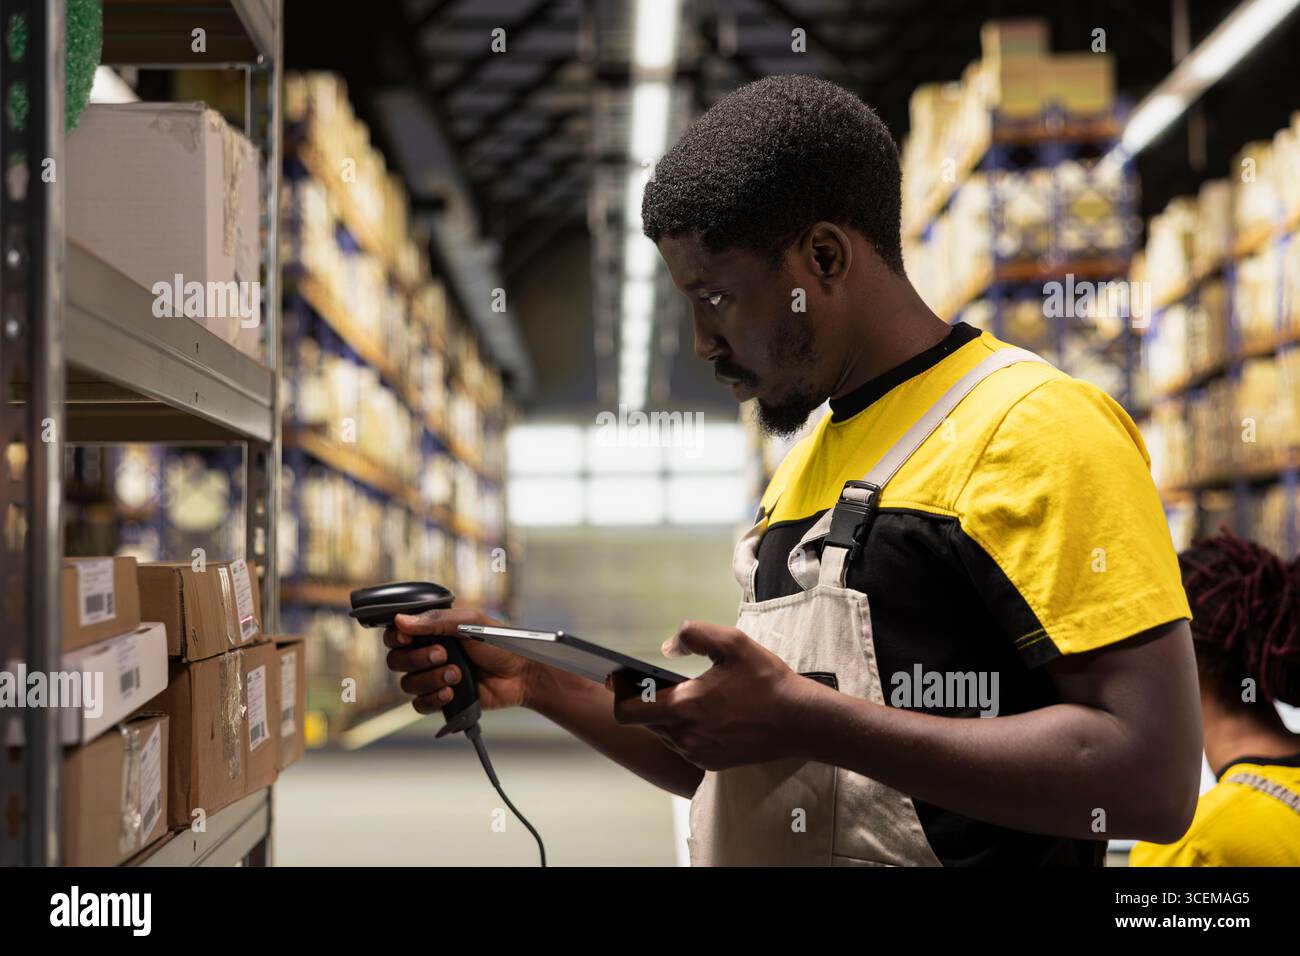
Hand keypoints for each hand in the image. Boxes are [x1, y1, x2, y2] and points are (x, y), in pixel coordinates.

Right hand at [384, 608, 537, 714]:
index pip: (396, 634)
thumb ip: (436, 621)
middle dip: (418, 658)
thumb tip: (401, 620)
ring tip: (457, 674)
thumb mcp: (471, 623)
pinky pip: (420, 705)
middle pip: (397, 660)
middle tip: (444, 654)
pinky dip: (432, 699)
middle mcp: (428, 653)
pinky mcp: (442, 698)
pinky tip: (450, 693)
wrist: (521, 674)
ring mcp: (434, 677)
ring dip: (430, 679)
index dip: (396, 638)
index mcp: (432, 631)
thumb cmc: (500, 643)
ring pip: (408, 684)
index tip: (407, 638)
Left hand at [610, 620, 812, 769]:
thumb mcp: (733, 643)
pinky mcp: (710, 763)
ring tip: (690, 694)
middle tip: (660, 680)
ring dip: (668, 715)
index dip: (620, 694)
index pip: (627, 711)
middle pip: (644, 721)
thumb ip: (693, 635)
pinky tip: (707, 713)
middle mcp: (685, 736)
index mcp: (684, 707)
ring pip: (664, 733)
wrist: (800, 722)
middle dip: (647, 700)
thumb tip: (667, 647)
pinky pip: (684, 745)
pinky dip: (686, 729)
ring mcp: (697, 753)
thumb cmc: (767, 681)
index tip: (623, 678)